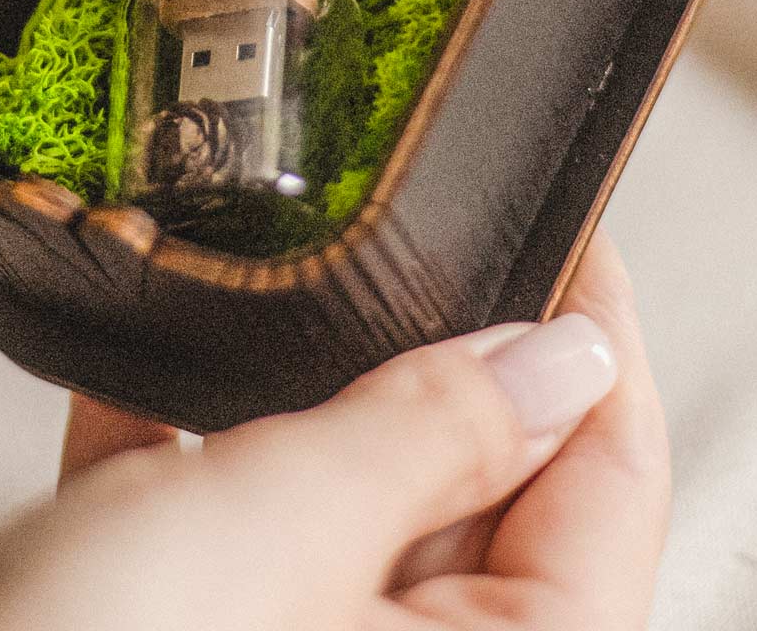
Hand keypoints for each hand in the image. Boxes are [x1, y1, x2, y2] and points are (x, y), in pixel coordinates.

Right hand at [0, 231, 669, 630]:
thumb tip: (570, 353)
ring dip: (298, 397)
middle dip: (429, 354)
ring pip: (350, 501)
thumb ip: (437, 424)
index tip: (565, 222)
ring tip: (273, 288)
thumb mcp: (291, 518)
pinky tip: (143, 366)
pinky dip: (196, 456)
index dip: (595, 336)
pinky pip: (233, 533)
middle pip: (484, 486)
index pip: (613, 480)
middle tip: (399, 232)